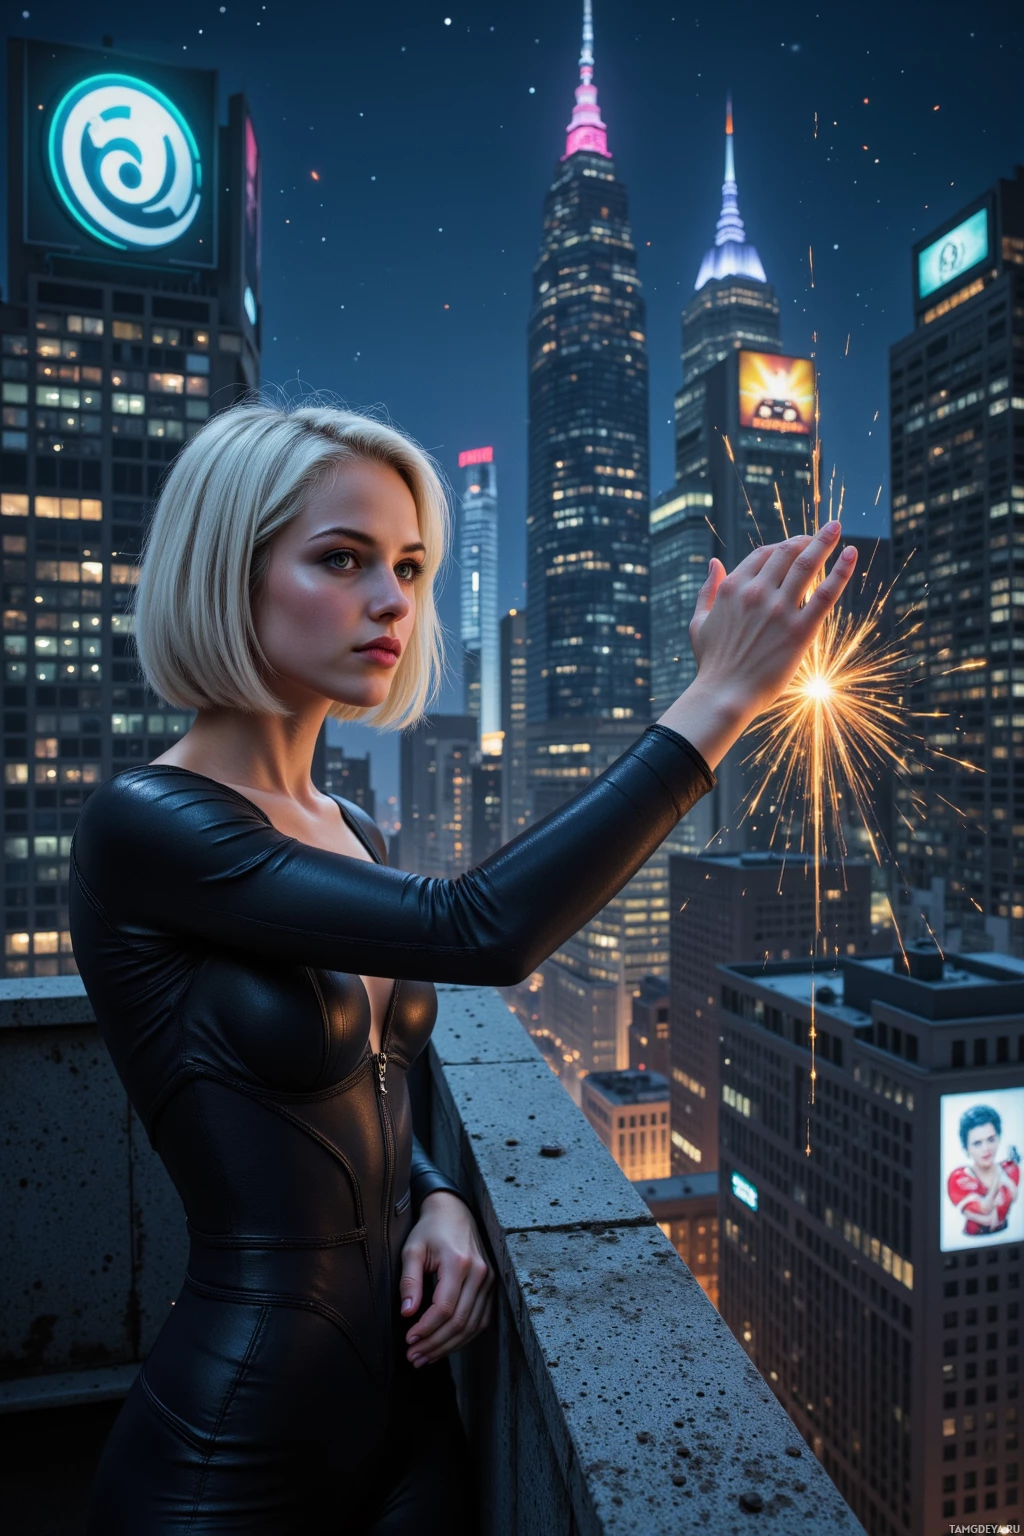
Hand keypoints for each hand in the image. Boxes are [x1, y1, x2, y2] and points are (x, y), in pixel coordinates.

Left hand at [398, 1191, 494, 1366]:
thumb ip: (409, 1281)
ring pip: (472, 1325)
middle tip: (413, 1357)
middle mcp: (479, 1273)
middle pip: (459, 1321)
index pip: (444, 1308)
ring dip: (448, 1346)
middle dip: (435, 1344)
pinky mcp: (490, 1286)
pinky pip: (481, 1320)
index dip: (426, 1329)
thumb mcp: (412, 1249)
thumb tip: (407, 1314)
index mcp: (459, 1262)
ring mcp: (488, 1280)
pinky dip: (463, 1337)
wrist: (453, 1211)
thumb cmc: (430, 1230)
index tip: (408, 1341)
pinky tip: (444, 1345)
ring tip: (425, 1357)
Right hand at [657, 523, 856, 769]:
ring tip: (835, 528)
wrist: (724, 694)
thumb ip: (707, 590)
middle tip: (820, 535)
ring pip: (806, 565)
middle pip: (786, 553)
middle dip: (805, 540)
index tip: (794, 546)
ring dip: (824, 542)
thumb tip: (714, 563)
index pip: (763, 555)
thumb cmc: (712, 663)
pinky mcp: (800, 630)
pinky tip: (851, 554)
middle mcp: (756, 592)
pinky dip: (841, 571)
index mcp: (732, 588)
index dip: (781, 547)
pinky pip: (825, 594)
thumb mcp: (699, 622)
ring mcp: (779, 610)